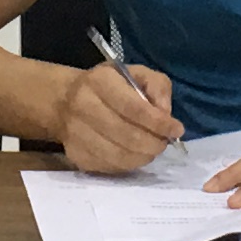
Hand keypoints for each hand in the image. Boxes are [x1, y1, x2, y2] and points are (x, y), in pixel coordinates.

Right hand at [56, 61, 181, 173]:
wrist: (64, 101)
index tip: (176, 129)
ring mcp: (76, 134)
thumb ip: (157, 87)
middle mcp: (83, 106)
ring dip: (143, 156)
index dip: (158, 122)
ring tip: (151, 148)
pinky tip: (134, 154)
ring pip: (119, 156)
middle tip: (164, 142)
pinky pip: (110, 167)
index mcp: (100, 81)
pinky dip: (129, 164)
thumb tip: (165, 114)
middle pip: (127, 135)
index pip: (133, 107)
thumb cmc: (109, 86)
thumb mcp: (135, 73)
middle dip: (154, 143)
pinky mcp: (76, 155)